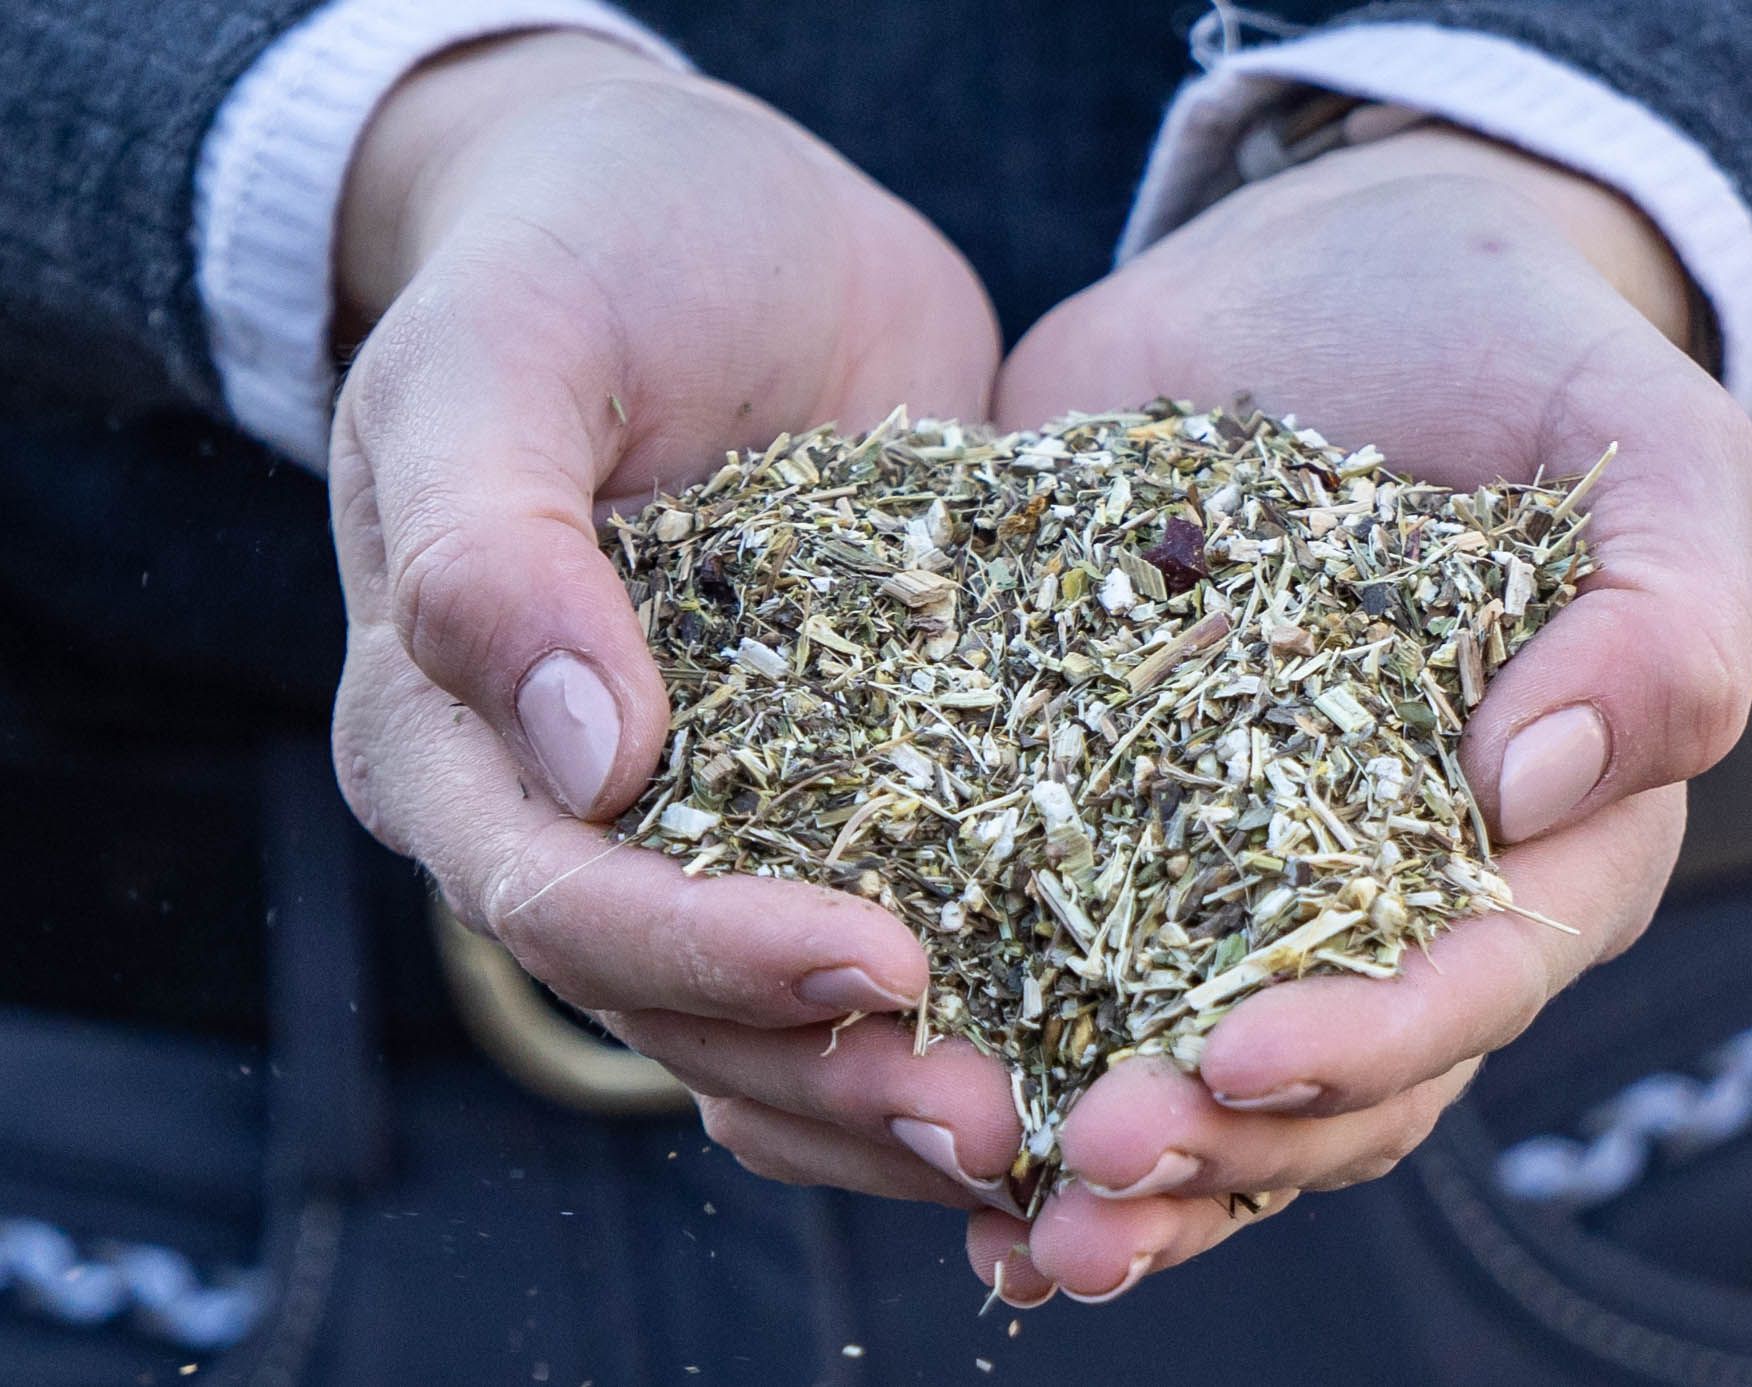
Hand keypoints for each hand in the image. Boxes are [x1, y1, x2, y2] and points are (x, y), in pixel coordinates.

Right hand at [329, 34, 1024, 1211]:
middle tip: (1010, 1126)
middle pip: (691, 1011)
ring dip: (922, 1087)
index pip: (567, 903)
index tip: (881, 966)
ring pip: (801, 1016)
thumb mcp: (500, 358)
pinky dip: (997, 992)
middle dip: (841, 1078)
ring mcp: (729, 814)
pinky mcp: (864, 778)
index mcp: (459, 750)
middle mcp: (584, 822)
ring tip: (1074, 1129)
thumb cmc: (575, 258)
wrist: (704, 212)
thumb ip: (490, 544)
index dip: (712, 959)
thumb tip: (591, 764)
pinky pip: (916, 912)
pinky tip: (1110, 1040)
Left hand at [976, 126, 1751, 1301]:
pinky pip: (1044, 949)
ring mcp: (1222, 855)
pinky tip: (892, 1102)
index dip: (1363, 1049)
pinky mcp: (1090, 795)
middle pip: (1314, 1079)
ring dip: (1095, 1159)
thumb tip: (1536, 785)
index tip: (1234, 1058)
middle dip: (1206, 1147)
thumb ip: (1668, 616)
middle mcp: (1375, 887)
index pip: (1465, 989)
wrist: (1338, 266)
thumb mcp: (1653, 449)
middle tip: (1082, 1167)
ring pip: (1174, 1060)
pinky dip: (991, 1041)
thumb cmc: (1520, 352)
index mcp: (1533, 843)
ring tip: (995, 1216)